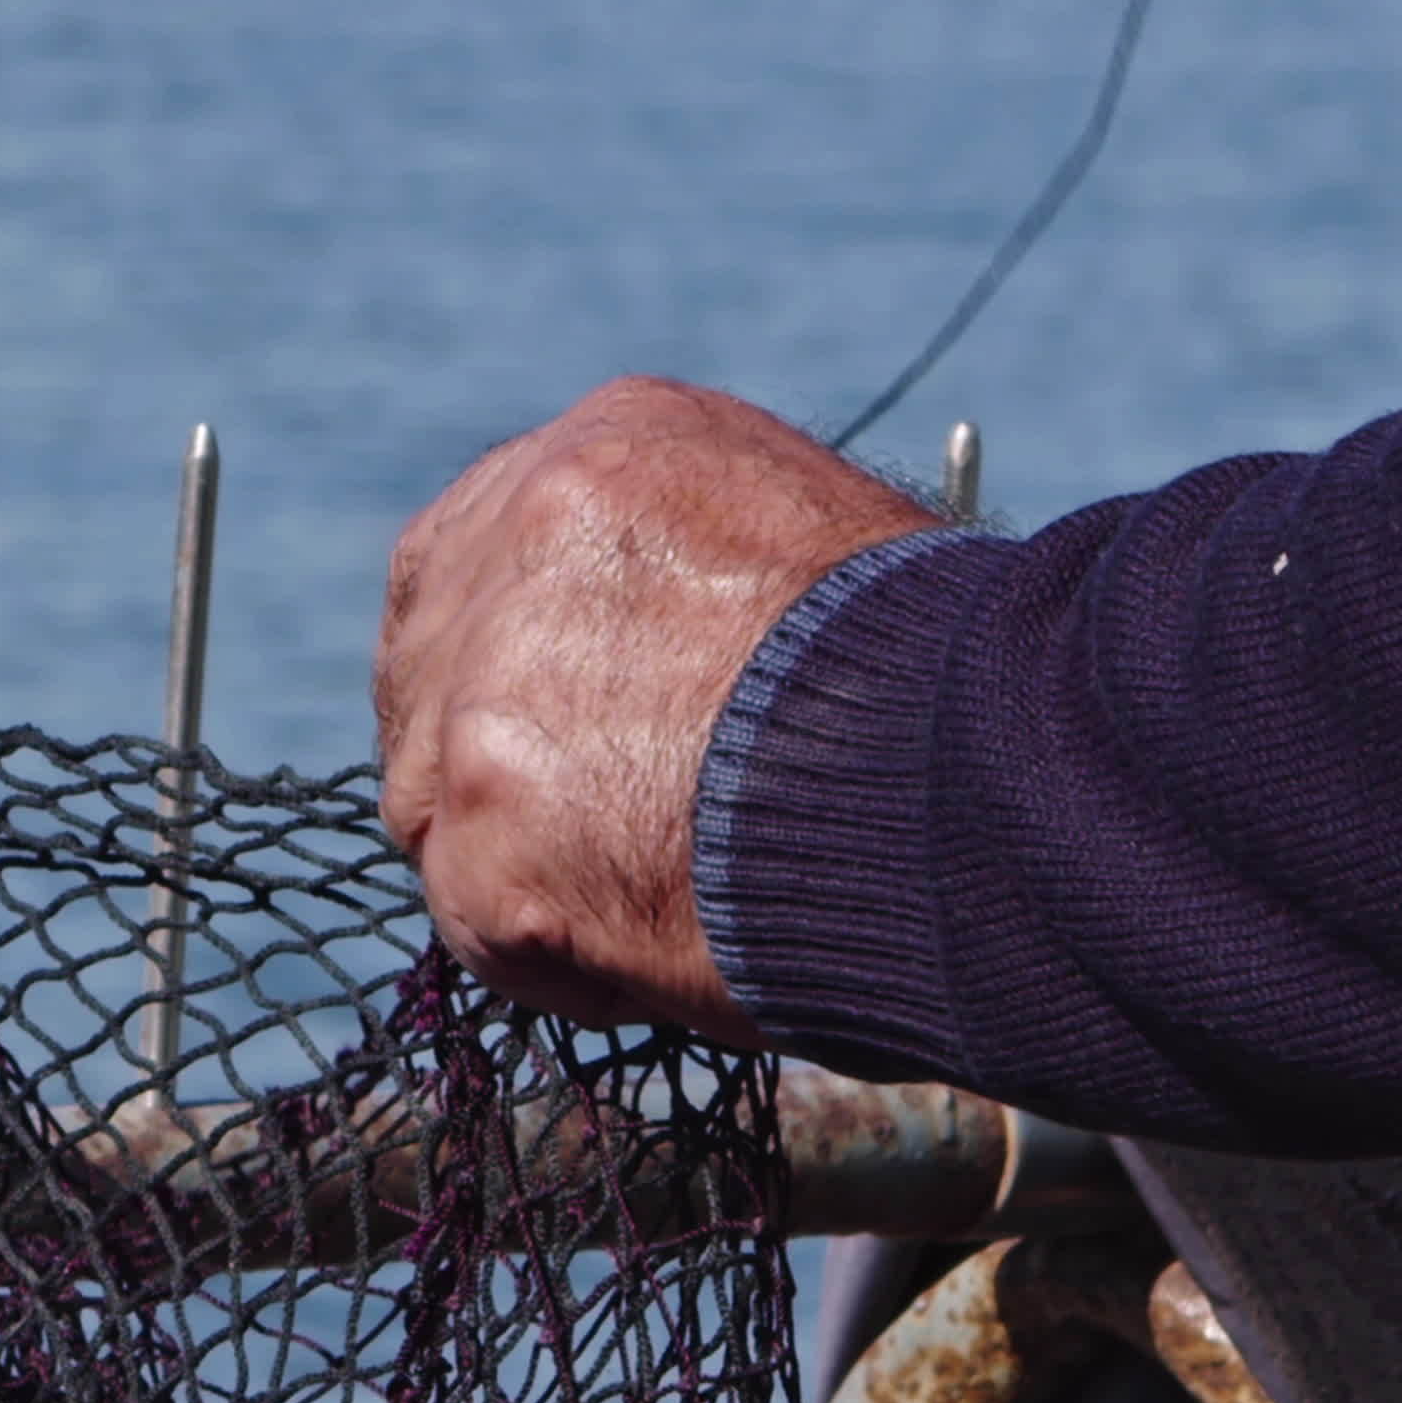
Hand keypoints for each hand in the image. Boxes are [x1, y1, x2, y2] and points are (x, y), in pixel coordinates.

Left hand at [374, 378, 941, 1043]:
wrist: (975, 768)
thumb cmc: (939, 680)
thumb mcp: (814, 541)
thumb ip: (693, 571)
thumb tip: (664, 650)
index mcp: (609, 449)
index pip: (477, 548)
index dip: (500, 645)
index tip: (536, 714)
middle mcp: (525, 534)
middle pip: (427, 660)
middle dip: (480, 747)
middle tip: (570, 825)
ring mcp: (487, 682)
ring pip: (433, 790)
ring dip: (521, 854)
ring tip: (657, 893)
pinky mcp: (487, 821)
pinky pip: (477, 915)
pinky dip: (556, 953)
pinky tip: (659, 949)